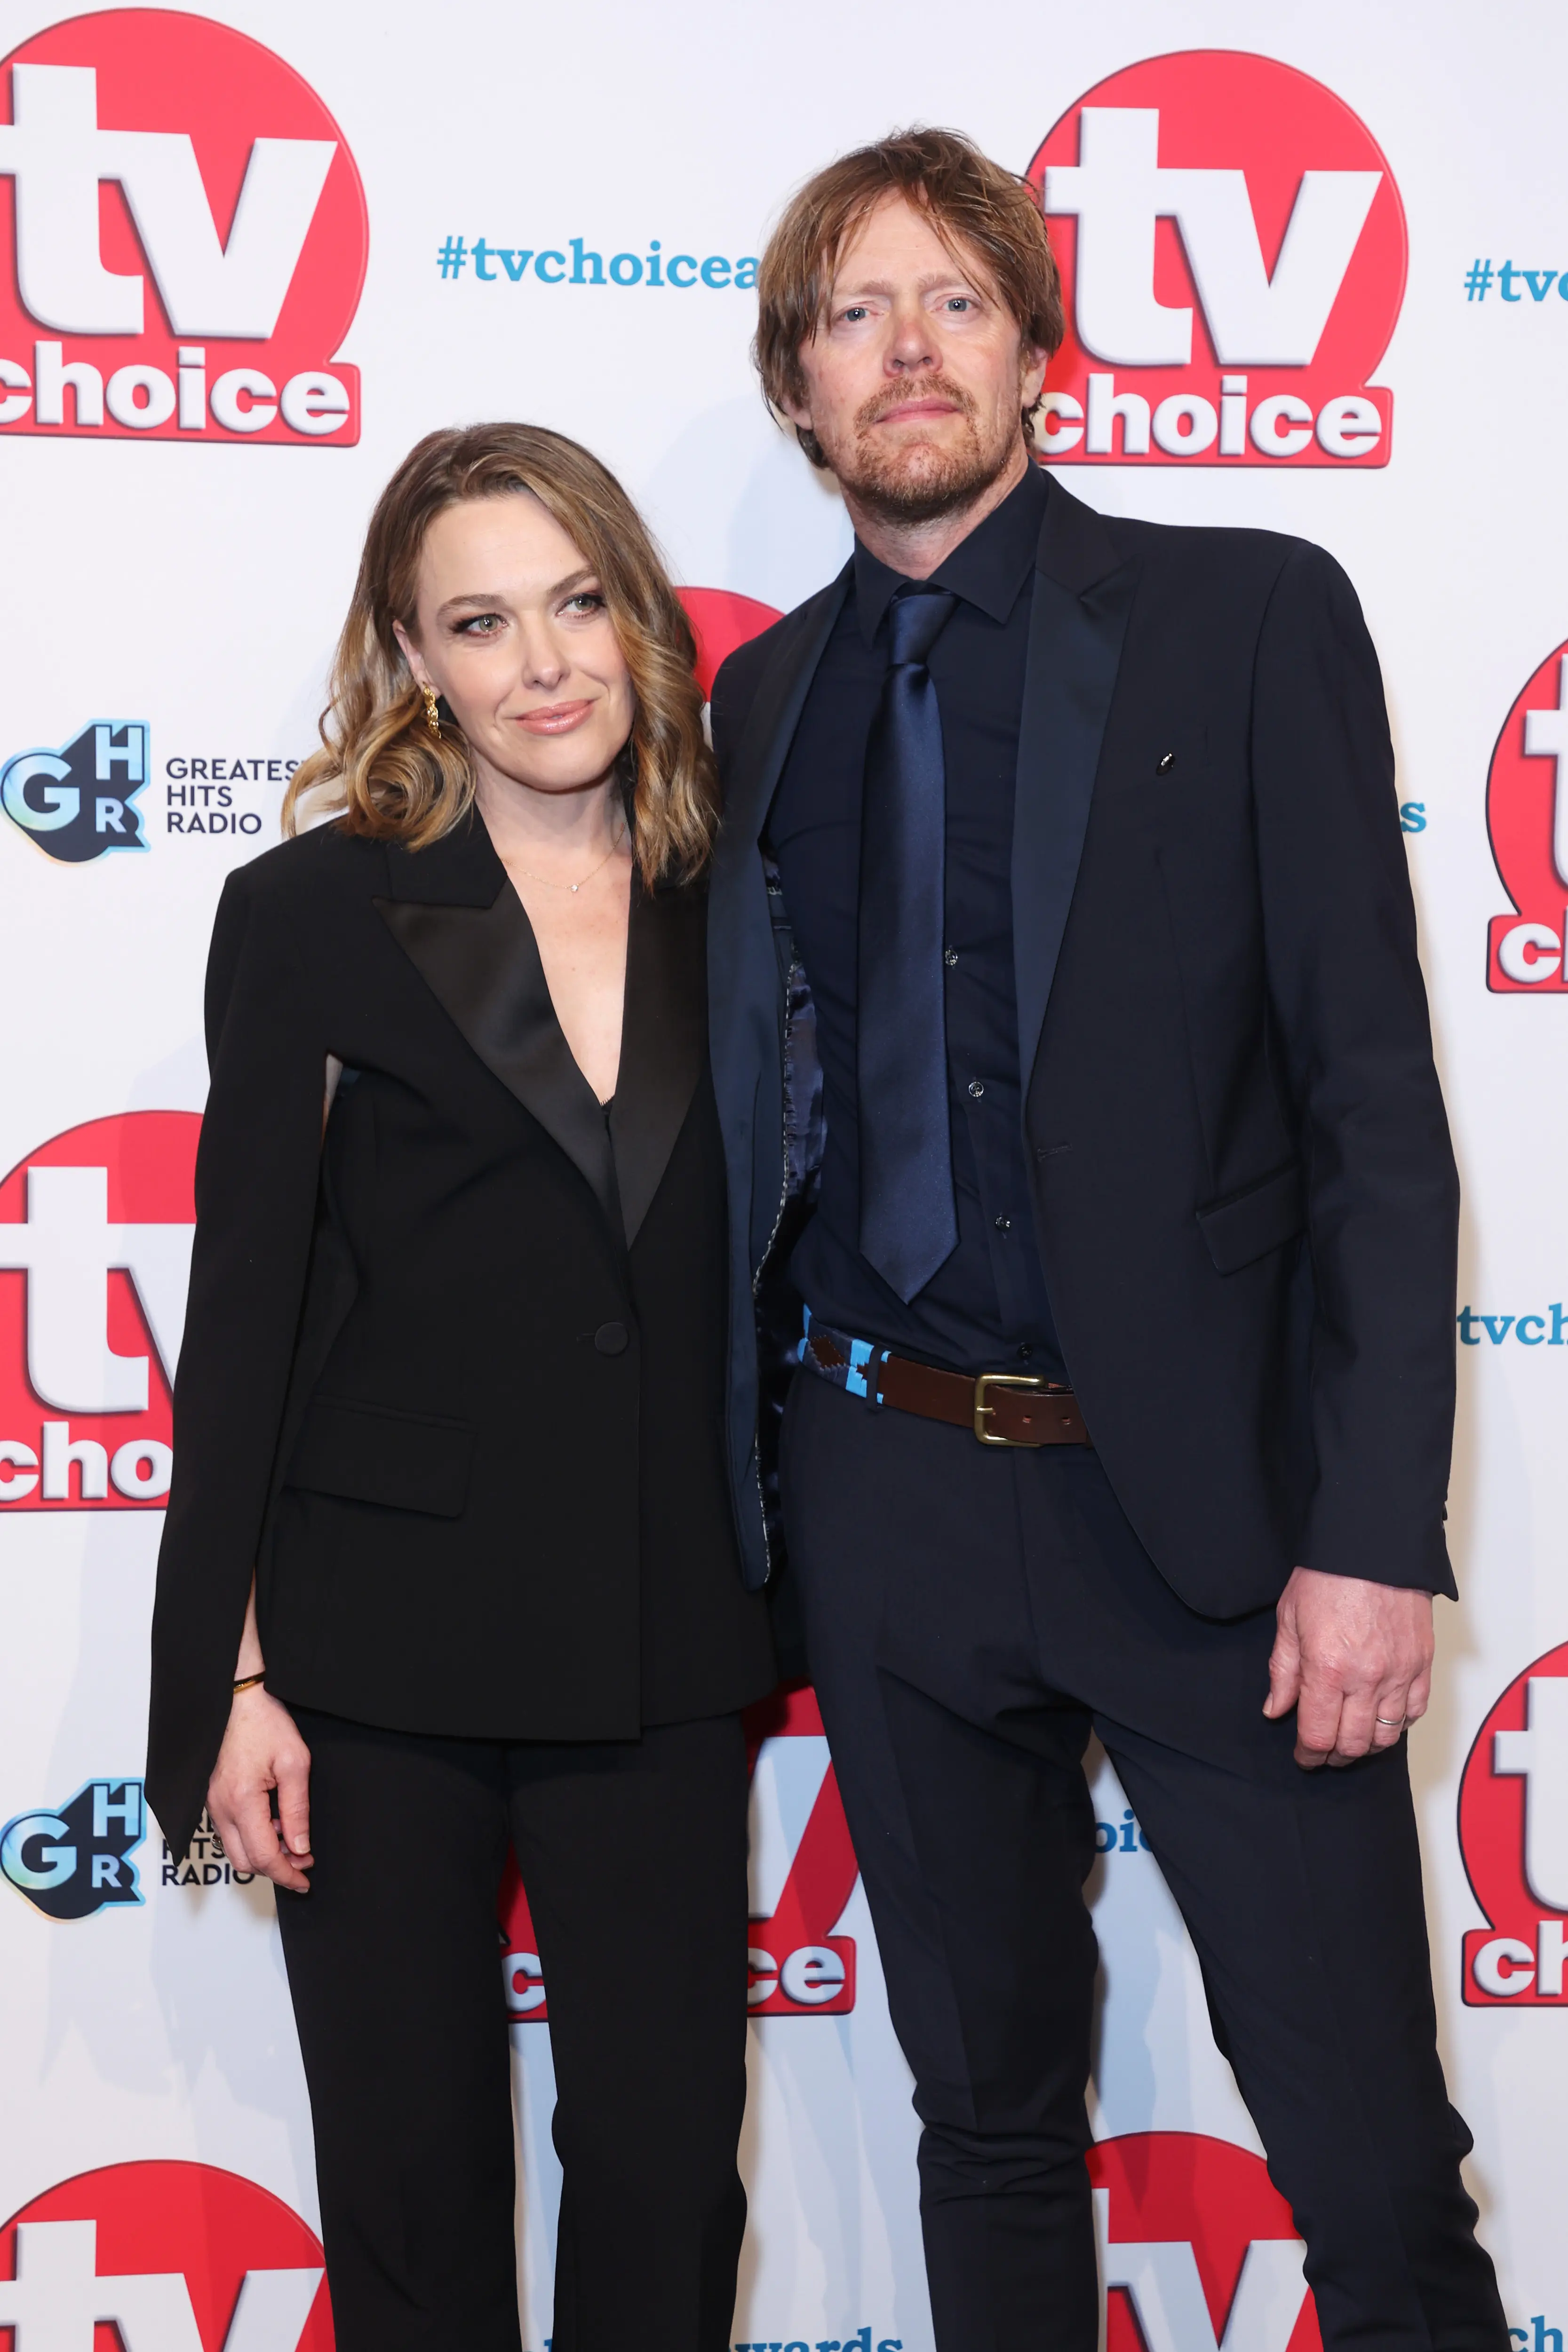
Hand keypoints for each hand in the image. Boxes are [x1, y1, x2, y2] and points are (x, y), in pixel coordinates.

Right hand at [207, 1685, 313, 1891]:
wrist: (236, 1699)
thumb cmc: (265, 1723)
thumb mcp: (294, 1762)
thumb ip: (297, 1809)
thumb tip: (300, 1847)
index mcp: (241, 1800)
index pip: (263, 1856)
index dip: (287, 1874)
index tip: (305, 1880)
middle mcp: (219, 1808)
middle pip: (244, 1861)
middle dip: (276, 1868)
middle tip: (303, 1860)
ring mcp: (212, 1804)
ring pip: (235, 1849)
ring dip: (263, 1853)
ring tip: (292, 1840)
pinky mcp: (211, 1799)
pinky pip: (229, 1832)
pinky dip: (252, 1838)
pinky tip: (273, 1823)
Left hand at [1264, 1566, 1433, 1770]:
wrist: (1373, 1546)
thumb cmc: (1329, 1575)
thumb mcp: (1289, 1619)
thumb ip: (1283, 1670)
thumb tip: (1276, 1709)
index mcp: (1327, 1668)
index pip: (1318, 1735)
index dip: (1308, 1755)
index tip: (1304, 1757)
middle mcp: (1367, 1677)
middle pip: (1354, 1744)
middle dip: (1335, 1757)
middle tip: (1325, 1753)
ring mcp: (1399, 1672)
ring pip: (1386, 1735)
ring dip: (1366, 1745)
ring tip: (1352, 1739)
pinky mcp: (1422, 1663)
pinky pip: (1415, 1711)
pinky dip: (1398, 1724)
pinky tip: (1382, 1719)